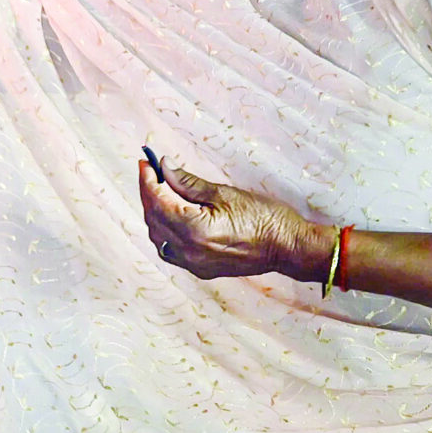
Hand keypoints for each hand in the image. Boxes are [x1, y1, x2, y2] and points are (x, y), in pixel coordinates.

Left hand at [138, 159, 323, 282]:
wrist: (286, 247)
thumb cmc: (262, 217)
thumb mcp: (224, 193)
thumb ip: (188, 182)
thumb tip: (164, 166)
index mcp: (194, 229)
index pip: (157, 202)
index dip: (147, 180)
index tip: (145, 162)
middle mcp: (188, 251)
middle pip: (154, 219)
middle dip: (149, 194)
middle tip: (150, 171)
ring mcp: (193, 264)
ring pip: (158, 237)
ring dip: (154, 213)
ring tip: (159, 190)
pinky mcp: (200, 270)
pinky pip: (170, 250)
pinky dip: (164, 231)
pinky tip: (170, 215)